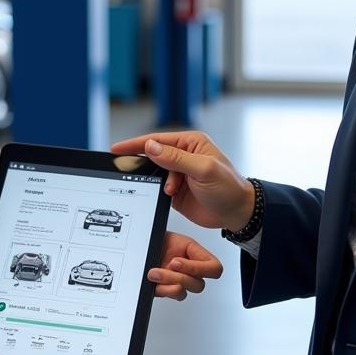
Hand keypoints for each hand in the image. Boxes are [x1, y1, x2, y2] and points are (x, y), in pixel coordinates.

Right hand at [111, 132, 254, 231]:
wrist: (238, 214)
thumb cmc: (229, 187)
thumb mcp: (203, 170)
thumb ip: (176, 158)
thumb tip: (151, 147)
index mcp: (191, 143)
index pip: (158, 140)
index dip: (137, 144)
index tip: (117, 148)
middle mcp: (184, 156)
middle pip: (154, 155)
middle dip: (144, 165)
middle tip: (130, 170)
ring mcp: (179, 174)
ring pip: (155, 174)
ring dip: (157, 183)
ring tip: (171, 191)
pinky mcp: (177, 191)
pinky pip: (159, 188)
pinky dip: (157, 192)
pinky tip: (163, 196)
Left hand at [148, 231, 222, 300]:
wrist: (139, 247)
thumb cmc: (155, 239)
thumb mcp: (172, 236)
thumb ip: (182, 243)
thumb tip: (182, 251)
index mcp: (195, 254)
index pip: (214, 269)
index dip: (199, 269)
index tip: (177, 261)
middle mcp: (189, 271)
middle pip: (199, 285)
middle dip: (179, 276)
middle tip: (166, 265)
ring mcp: (178, 283)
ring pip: (183, 292)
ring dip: (168, 282)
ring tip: (154, 273)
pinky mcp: (166, 291)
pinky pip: (169, 297)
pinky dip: (162, 289)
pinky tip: (154, 282)